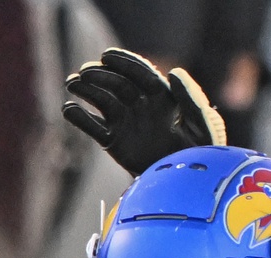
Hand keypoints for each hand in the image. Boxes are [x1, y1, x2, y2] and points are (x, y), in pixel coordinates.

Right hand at [63, 48, 226, 175]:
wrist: (184, 188)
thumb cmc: (199, 157)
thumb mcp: (201, 127)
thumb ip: (190, 100)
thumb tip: (173, 73)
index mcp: (162, 97)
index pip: (140, 73)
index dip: (123, 62)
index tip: (106, 56)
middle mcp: (141, 106)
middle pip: (117, 84)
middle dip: (100, 76)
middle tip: (84, 73)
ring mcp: (126, 123)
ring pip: (102, 101)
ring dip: (86, 91)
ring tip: (72, 84)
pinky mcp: (114, 142)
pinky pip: (94, 127)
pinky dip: (80, 119)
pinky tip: (69, 110)